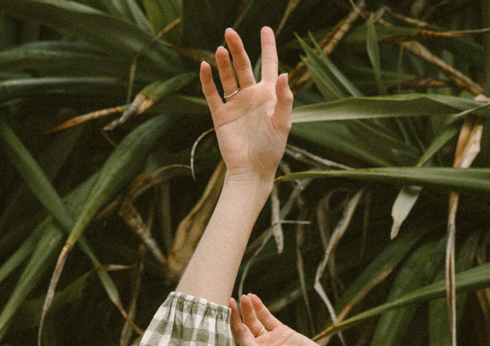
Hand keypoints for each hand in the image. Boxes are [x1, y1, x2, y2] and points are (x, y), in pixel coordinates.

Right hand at [199, 27, 291, 185]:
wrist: (252, 171)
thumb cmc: (271, 150)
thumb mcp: (282, 124)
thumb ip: (284, 99)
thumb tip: (284, 74)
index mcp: (268, 95)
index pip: (268, 64)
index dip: (268, 46)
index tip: (265, 29)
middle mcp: (251, 96)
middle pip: (243, 65)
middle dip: (237, 48)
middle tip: (230, 32)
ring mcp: (235, 105)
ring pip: (227, 77)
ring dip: (224, 63)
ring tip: (221, 50)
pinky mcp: (221, 115)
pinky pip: (212, 94)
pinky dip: (208, 81)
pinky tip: (205, 67)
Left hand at [229, 294, 340, 345]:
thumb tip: (237, 327)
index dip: (223, 333)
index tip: (217, 318)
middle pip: (240, 332)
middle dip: (233, 318)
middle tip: (229, 301)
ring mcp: (269, 341)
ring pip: (252, 323)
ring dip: (247, 311)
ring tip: (243, 297)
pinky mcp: (281, 332)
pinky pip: (266, 318)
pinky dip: (259, 308)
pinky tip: (252, 298)